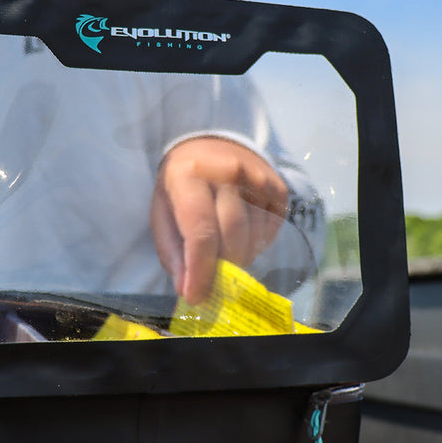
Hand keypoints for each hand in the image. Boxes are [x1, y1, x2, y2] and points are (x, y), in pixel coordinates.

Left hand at [151, 137, 287, 303]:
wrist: (210, 145)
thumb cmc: (181, 187)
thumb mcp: (164, 213)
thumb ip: (173, 253)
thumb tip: (187, 290)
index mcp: (189, 176)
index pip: (201, 232)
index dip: (201, 271)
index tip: (197, 297)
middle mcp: (227, 172)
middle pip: (232, 237)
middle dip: (222, 268)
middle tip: (212, 280)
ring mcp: (257, 177)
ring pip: (254, 237)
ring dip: (240, 257)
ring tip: (225, 254)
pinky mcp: (277, 186)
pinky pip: (272, 231)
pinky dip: (257, 244)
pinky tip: (242, 237)